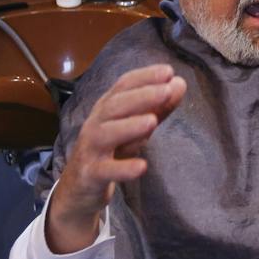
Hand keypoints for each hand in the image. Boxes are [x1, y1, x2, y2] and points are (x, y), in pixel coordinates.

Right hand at [45, 64, 185, 252]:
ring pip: (107, 134)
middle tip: (166, 90)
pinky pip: (106, 170)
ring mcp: (91, 149)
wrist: (79, 187)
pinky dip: (123, 169)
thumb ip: (157, 107)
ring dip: (129, 126)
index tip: (168, 71)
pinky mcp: (91, 174)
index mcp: (107, 109)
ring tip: (152, 121)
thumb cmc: (111, 150)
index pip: (123, 86)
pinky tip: (142, 166)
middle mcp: (96, 124)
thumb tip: (179, 83)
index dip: (144, 77)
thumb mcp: (134, 127)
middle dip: (141, 97)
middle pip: (115, 106)